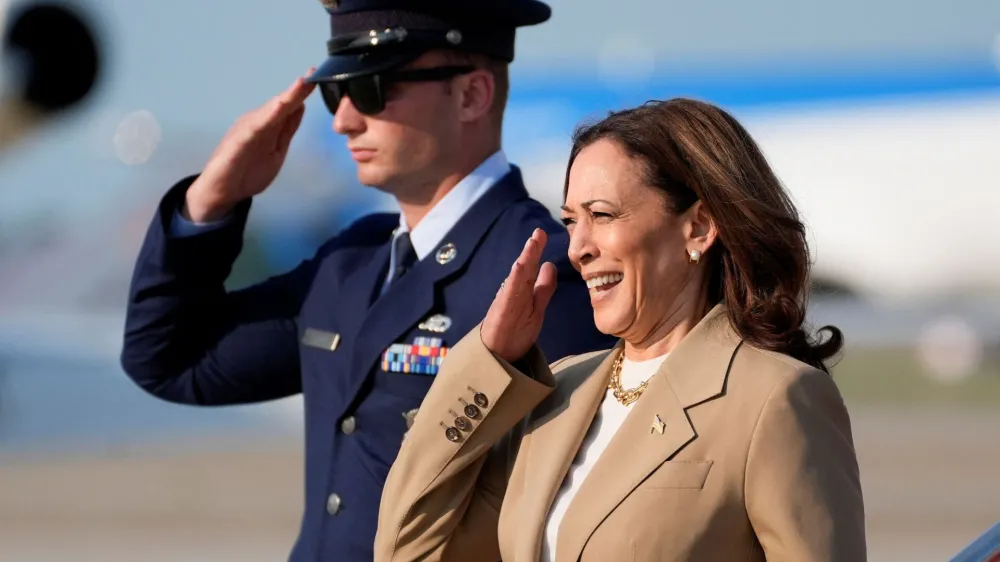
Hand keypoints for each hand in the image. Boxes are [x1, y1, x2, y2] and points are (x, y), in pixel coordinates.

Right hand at [184, 70, 316, 221]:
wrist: (222, 192)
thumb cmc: (248, 171)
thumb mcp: (277, 150)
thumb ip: (287, 129)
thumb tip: (301, 106)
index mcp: (268, 125)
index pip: (288, 106)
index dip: (303, 92)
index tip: (318, 77)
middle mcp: (257, 122)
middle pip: (280, 104)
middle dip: (297, 89)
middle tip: (312, 73)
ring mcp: (247, 131)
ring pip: (269, 112)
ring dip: (284, 98)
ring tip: (300, 85)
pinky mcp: (237, 144)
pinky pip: (252, 129)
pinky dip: (265, 118)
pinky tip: (277, 109)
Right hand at [480, 229, 558, 362]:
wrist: (496, 359)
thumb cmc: (514, 333)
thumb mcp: (536, 309)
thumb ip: (543, 288)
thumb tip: (550, 265)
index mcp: (523, 292)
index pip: (531, 268)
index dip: (536, 251)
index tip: (542, 233)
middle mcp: (514, 295)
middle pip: (524, 270)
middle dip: (531, 251)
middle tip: (539, 233)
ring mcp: (507, 304)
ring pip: (517, 280)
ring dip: (524, 261)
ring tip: (532, 244)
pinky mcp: (501, 315)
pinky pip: (508, 296)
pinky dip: (513, 281)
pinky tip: (518, 268)